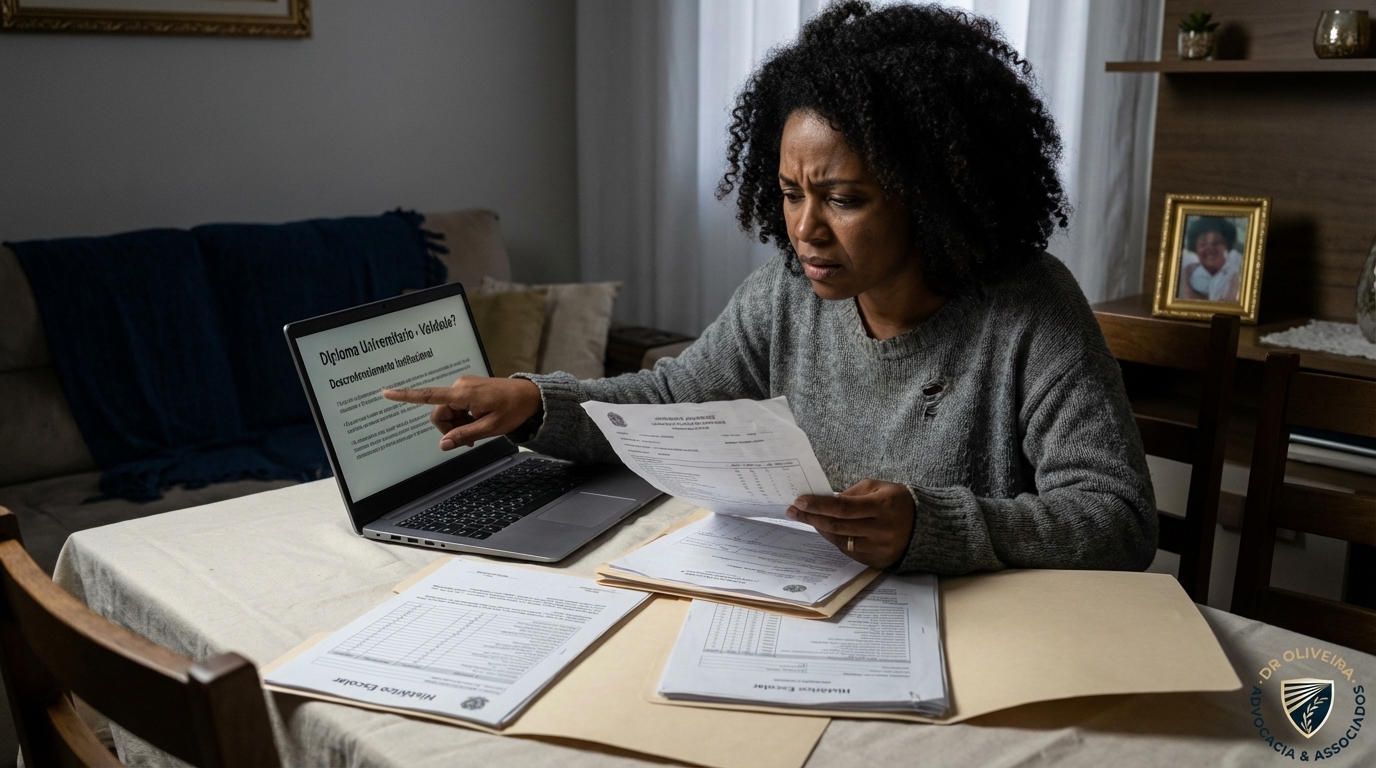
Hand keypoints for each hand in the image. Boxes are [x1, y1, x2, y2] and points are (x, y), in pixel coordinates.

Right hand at [381, 376, 541, 449]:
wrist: (530, 395)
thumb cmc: (513, 410)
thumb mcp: (490, 428)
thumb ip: (465, 435)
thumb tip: (443, 446)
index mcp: (463, 394)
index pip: (429, 396)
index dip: (405, 396)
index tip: (386, 393)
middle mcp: (459, 386)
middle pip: (439, 414)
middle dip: (450, 429)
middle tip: (470, 440)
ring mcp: (463, 386)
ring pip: (447, 412)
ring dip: (458, 424)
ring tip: (478, 428)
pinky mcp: (467, 388)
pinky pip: (456, 407)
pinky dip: (462, 418)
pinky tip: (477, 421)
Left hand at [787, 479, 915, 568]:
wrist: (925, 526)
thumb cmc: (897, 501)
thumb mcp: (878, 488)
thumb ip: (852, 494)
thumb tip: (825, 502)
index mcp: (882, 507)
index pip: (843, 508)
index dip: (819, 505)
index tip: (799, 501)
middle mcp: (881, 531)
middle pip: (838, 527)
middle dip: (812, 518)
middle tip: (794, 511)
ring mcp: (879, 549)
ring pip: (840, 541)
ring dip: (820, 529)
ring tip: (807, 518)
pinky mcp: (876, 562)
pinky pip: (848, 551)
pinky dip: (835, 539)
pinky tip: (826, 529)